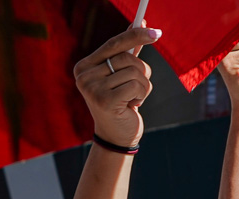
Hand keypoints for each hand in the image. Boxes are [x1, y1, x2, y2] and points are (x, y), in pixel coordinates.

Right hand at [72, 25, 158, 148]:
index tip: (155, 32)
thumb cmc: (120, 103)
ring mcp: (91, 89)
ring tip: (132, 99)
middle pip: (126, 58)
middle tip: (136, 88)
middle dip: (141, 71)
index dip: (134, 35)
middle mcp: (83, 77)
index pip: (113, 45)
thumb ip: (128, 51)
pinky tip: (131, 106)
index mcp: (84, 67)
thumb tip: (140, 23)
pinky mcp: (104, 101)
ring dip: (143, 86)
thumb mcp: (122, 76)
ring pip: (134, 72)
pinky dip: (141, 95)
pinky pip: (136, 85)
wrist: (116, 136)